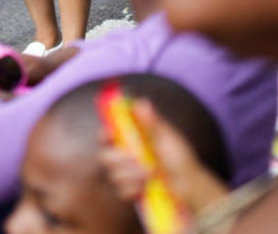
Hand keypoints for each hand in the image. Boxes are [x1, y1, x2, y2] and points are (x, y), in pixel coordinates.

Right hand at [100, 99, 226, 215]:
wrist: (188, 187)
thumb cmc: (179, 158)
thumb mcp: (166, 138)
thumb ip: (151, 123)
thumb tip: (141, 102)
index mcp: (132, 138)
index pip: (107, 132)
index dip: (104, 133)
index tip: (109, 134)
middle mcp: (125, 155)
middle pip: (104, 155)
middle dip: (118, 159)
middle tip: (135, 160)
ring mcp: (126, 174)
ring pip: (112, 174)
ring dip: (130, 175)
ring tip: (148, 175)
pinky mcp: (129, 191)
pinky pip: (120, 191)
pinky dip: (132, 190)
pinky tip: (144, 187)